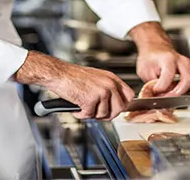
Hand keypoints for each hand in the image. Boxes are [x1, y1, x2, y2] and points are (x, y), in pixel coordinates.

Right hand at [15, 51, 134, 119]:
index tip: (115, 109)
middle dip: (107, 115)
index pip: (129, 96)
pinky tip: (76, 106)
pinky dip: (80, 114)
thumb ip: (108, 90)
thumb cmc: (73, 77)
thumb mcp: (97, 79)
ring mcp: (101, 92)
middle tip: (96, 112)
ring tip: (83, 106)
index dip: (122, 105)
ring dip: (91, 114)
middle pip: (119, 109)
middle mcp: (109, 84)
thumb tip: (115, 106)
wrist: (59, 74)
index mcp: (112, 78)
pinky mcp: (90, 99)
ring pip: (104, 115)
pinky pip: (89, 115)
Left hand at [130, 23, 189, 95]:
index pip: (169, 77)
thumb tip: (157, 97)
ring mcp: (189, 64)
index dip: (161, 88)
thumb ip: (151, 84)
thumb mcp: (144, 70)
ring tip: (176, 95)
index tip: (155, 91)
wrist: (156, 48)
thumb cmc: (150, 58)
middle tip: (167, 97)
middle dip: (178, 93)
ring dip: (188, 92)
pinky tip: (185, 93)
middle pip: (188, 80)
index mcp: (168, 59)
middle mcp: (182, 61)